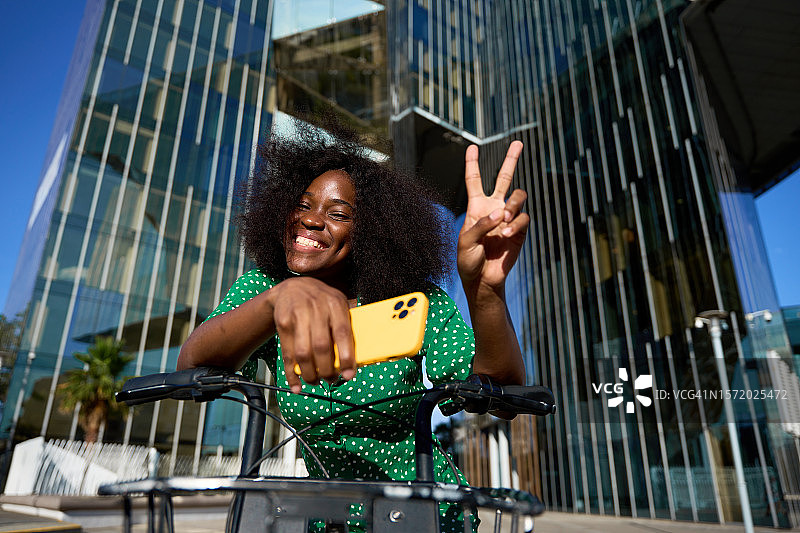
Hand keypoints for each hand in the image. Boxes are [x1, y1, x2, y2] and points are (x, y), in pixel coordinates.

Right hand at [268, 277, 356, 392]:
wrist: (291, 288)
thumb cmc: (321, 302)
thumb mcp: (338, 304)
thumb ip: (348, 325)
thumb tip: (364, 353)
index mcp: (335, 304)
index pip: (343, 333)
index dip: (346, 357)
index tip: (349, 375)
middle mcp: (316, 307)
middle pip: (321, 346)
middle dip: (327, 369)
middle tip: (331, 380)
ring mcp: (298, 315)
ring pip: (303, 353)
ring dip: (310, 374)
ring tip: (316, 381)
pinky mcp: (283, 323)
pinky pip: (287, 354)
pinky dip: (291, 374)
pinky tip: (296, 386)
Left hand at [458, 141, 528, 291]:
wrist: (482, 280)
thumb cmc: (468, 261)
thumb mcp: (466, 241)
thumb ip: (480, 224)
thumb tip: (501, 212)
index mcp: (476, 207)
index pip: (474, 181)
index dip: (472, 164)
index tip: (472, 147)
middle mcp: (494, 208)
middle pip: (503, 178)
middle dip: (511, 160)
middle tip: (518, 142)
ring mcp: (508, 218)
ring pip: (518, 196)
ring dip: (512, 205)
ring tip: (504, 220)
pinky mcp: (519, 231)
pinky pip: (523, 218)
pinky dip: (515, 224)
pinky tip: (506, 233)